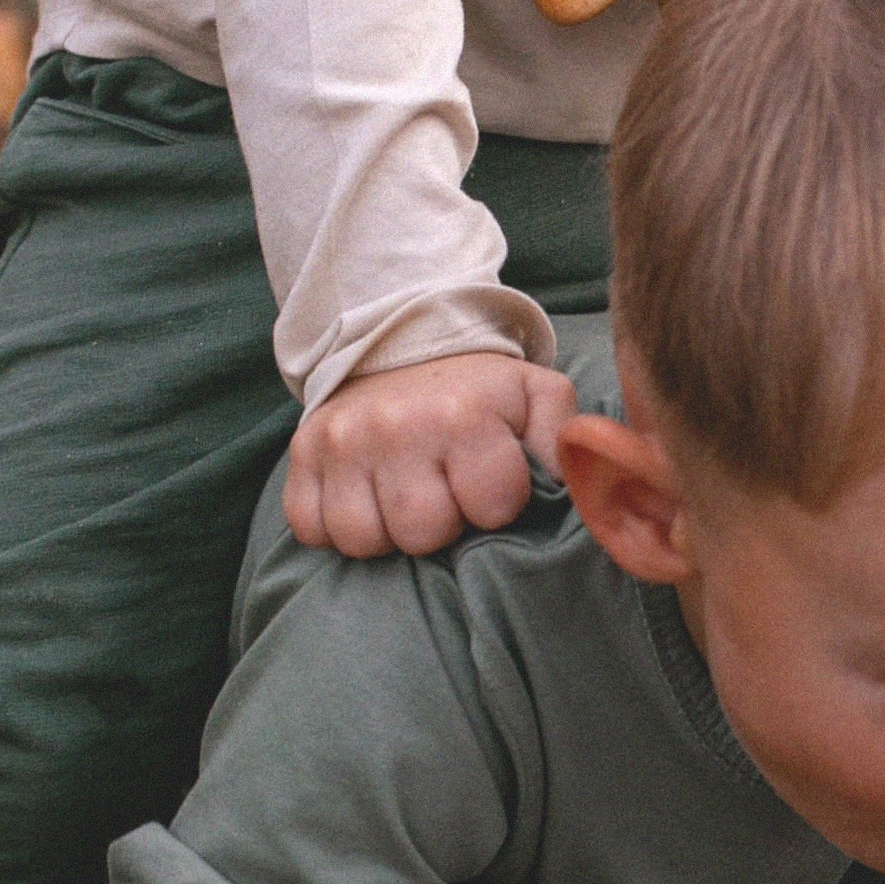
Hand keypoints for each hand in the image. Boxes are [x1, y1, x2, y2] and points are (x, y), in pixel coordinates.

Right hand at [285, 352, 577, 558]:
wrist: (401, 344)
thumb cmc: (480, 389)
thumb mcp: (536, 396)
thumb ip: (565, 440)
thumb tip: (582, 487)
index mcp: (463, 415)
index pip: (491, 507)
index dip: (498, 503)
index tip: (491, 482)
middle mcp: (396, 427)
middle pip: (421, 532)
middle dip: (442, 524)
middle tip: (445, 493)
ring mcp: (341, 442)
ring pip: (362, 539)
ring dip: (388, 532)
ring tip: (406, 499)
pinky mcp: (302, 455)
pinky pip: (312, 529)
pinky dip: (337, 526)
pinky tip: (367, 499)